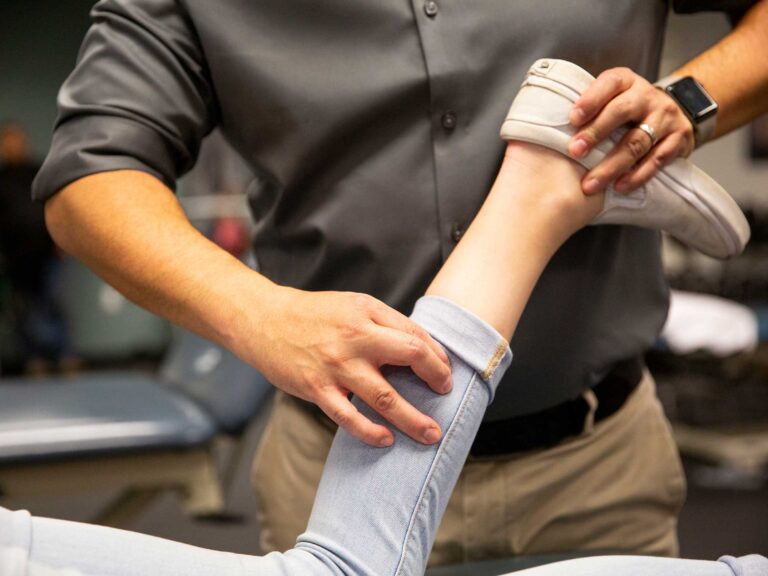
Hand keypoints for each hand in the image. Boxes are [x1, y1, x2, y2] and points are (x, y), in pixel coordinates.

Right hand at [254, 287, 451, 446]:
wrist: (263, 319)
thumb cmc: (312, 314)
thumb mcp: (352, 306)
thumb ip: (383, 324)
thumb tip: (419, 350)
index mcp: (368, 313)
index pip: (415, 335)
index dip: (437, 356)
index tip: (444, 372)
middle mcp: (356, 337)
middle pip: (410, 358)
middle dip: (436, 379)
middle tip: (446, 396)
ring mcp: (336, 365)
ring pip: (385, 398)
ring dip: (413, 420)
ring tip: (431, 434)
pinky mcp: (316, 388)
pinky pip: (349, 417)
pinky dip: (371, 431)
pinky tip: (386, 439)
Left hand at [567, 67, 695, 194]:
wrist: (675, 111)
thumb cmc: (629, 109)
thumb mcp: (611, 98)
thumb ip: (590, 108)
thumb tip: (550, 129)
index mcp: (626, 81)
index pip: (609, 84)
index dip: (590, 100)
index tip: (573, 119)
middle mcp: (647, 96)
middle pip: (622, 111)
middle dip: (596, 132)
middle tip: (575, 152)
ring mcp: (665, 116)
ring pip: (637, 142)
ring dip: (612, 165)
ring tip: (591, 183)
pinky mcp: (679, 138)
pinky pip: (657, 159)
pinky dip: (637, 175)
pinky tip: (620, 187)